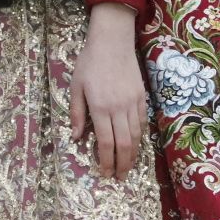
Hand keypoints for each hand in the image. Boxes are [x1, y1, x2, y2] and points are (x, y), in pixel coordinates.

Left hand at [70, 3, 147, 180]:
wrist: (112, 42)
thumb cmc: (89, 63)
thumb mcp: (76, 87)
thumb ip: (77, 113)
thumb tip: (76, 137)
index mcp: (100, 107)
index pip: (105, 142)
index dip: (106, 160)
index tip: (105, 173)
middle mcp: (119, 109)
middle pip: (124, 144)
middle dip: (122, 164)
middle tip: (120, 177)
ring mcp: (133, 103)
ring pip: (136, 136)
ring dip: (133, 154)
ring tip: (128, 166)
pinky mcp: (142, 98)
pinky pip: (143, 123)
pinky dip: (140, 137)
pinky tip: (136, 145)